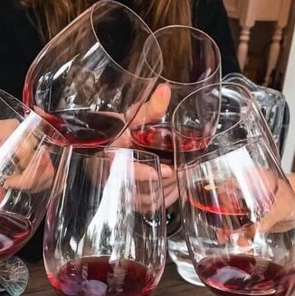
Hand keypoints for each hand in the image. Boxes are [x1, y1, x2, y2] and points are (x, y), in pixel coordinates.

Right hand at [115, 85, 177, 206]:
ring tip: (184, 172)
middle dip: (168, 180)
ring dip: (170, 187)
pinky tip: (179, 184)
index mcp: (111, 156)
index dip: (141, 173)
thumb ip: (150, 109)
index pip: (123, 170)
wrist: (109, 148)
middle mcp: (114, 178)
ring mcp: (123, 192)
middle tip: (185, 168)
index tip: (162, 172)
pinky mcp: (132, 201)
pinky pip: (152, 205)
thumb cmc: (120, 133)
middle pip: (142, 187)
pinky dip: (169, 195)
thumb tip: (165, 90)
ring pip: (150, 198)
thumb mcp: (133, 119)